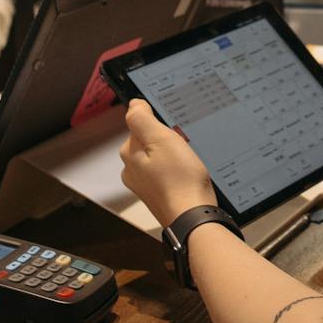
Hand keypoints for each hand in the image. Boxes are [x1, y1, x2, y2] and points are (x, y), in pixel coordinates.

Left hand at [119, 99, 216, 228]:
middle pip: (150, 142)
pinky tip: (189, 175)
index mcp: (128, 154)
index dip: (160, 124)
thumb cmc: (179, 179)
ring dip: (174, 156)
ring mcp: (145, 185)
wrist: (193, 217)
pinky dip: (178, 171)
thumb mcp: (161, 139)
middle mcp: (132, 171)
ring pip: (160, 158)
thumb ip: (142, 119)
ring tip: (189, 163)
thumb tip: (134, 104)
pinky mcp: (160, 196)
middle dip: (167, 140)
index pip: (140, 125)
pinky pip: (167, 174)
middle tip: (184, 147)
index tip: (175, 132)